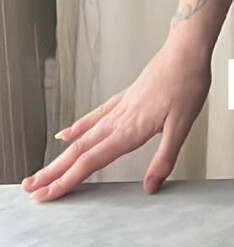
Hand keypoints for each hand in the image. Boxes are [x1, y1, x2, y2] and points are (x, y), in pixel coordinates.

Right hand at [21, 35, 211, 200]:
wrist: (186, 52)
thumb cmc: (187, 84)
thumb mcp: (182, 126)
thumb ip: (164, 158)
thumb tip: (150, 187)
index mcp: (129, 131)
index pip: (90, 162)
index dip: (67, 181)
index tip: (47, 195)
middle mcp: (118, 121)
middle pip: (77, 152)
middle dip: (53, 173)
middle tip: (32, 189)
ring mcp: (118, 109)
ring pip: (82, 137)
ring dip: (60, 156)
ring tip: (42, 170)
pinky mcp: (124, 99)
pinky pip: (94, 117)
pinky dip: (77, 128)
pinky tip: (66, 135)